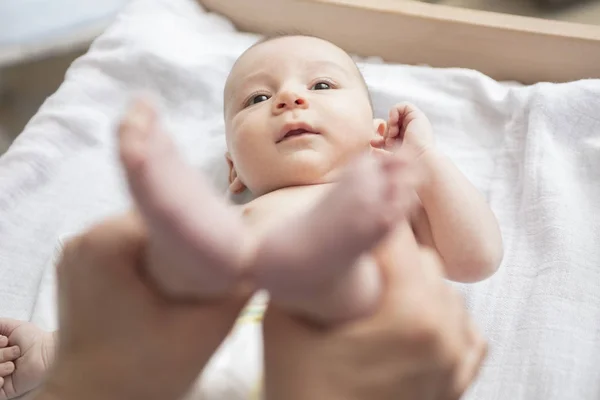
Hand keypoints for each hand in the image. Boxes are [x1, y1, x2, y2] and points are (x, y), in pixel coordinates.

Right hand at [0, 320, 54, 399]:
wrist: (47, 353)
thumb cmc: (34, 339)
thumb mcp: (13, 326)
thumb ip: (0, 325)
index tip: (5, 341)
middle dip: (0, 354)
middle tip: (15, 352)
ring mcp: (1, 377)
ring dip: (0, 367)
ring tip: (14, 365)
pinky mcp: (4, 391)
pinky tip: (5, 378)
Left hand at [36, 212, 248, 399]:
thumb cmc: (144, 374)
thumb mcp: (206, 329)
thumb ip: (241, 283)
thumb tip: (266, 247)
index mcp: (107, 241)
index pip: (174, 209)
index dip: (209, 227)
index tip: (232, 250)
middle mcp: (85, 235)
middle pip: (158, 219)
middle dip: (190, 240)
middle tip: (217, 269)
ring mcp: (78, 251)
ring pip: (146, 234)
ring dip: (172, 251)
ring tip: (194, 281)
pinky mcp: (81, 267)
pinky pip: (130, 249)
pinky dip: (153, 262)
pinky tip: (169, 287)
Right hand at [263, 228, 485, 399]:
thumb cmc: (303, 392)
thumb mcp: (283, 326)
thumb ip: (300, 274)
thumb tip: (308, 233)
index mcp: (411, 312)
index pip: (395, 232)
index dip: (367, 214)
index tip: (350, 210)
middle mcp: (446, 329)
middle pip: (421, 257)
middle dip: (386, 252)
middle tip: (355, 263)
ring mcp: (459, 355)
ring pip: (440, 286)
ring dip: (411, 281)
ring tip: (376, 298)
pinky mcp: (462, 374)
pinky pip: (459, 320)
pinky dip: (435, 312)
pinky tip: (402, 324)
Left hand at [372, 103, 434, 155]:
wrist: (418, 160)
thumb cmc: (405, 163)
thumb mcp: (388, 155)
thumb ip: (380, 148)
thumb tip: (371, 141)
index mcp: (407, 141)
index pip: (389, 133)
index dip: (381, 136)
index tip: (375, 143)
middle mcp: (412, 131)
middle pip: (391, 124)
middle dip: (386, 131)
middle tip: (388, 141)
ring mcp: (416, 123)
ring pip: (396, 116)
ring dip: (390, 123)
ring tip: (393, 134)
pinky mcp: (418, 116)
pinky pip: (403, 106)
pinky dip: (394, 111)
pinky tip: (394, 121)